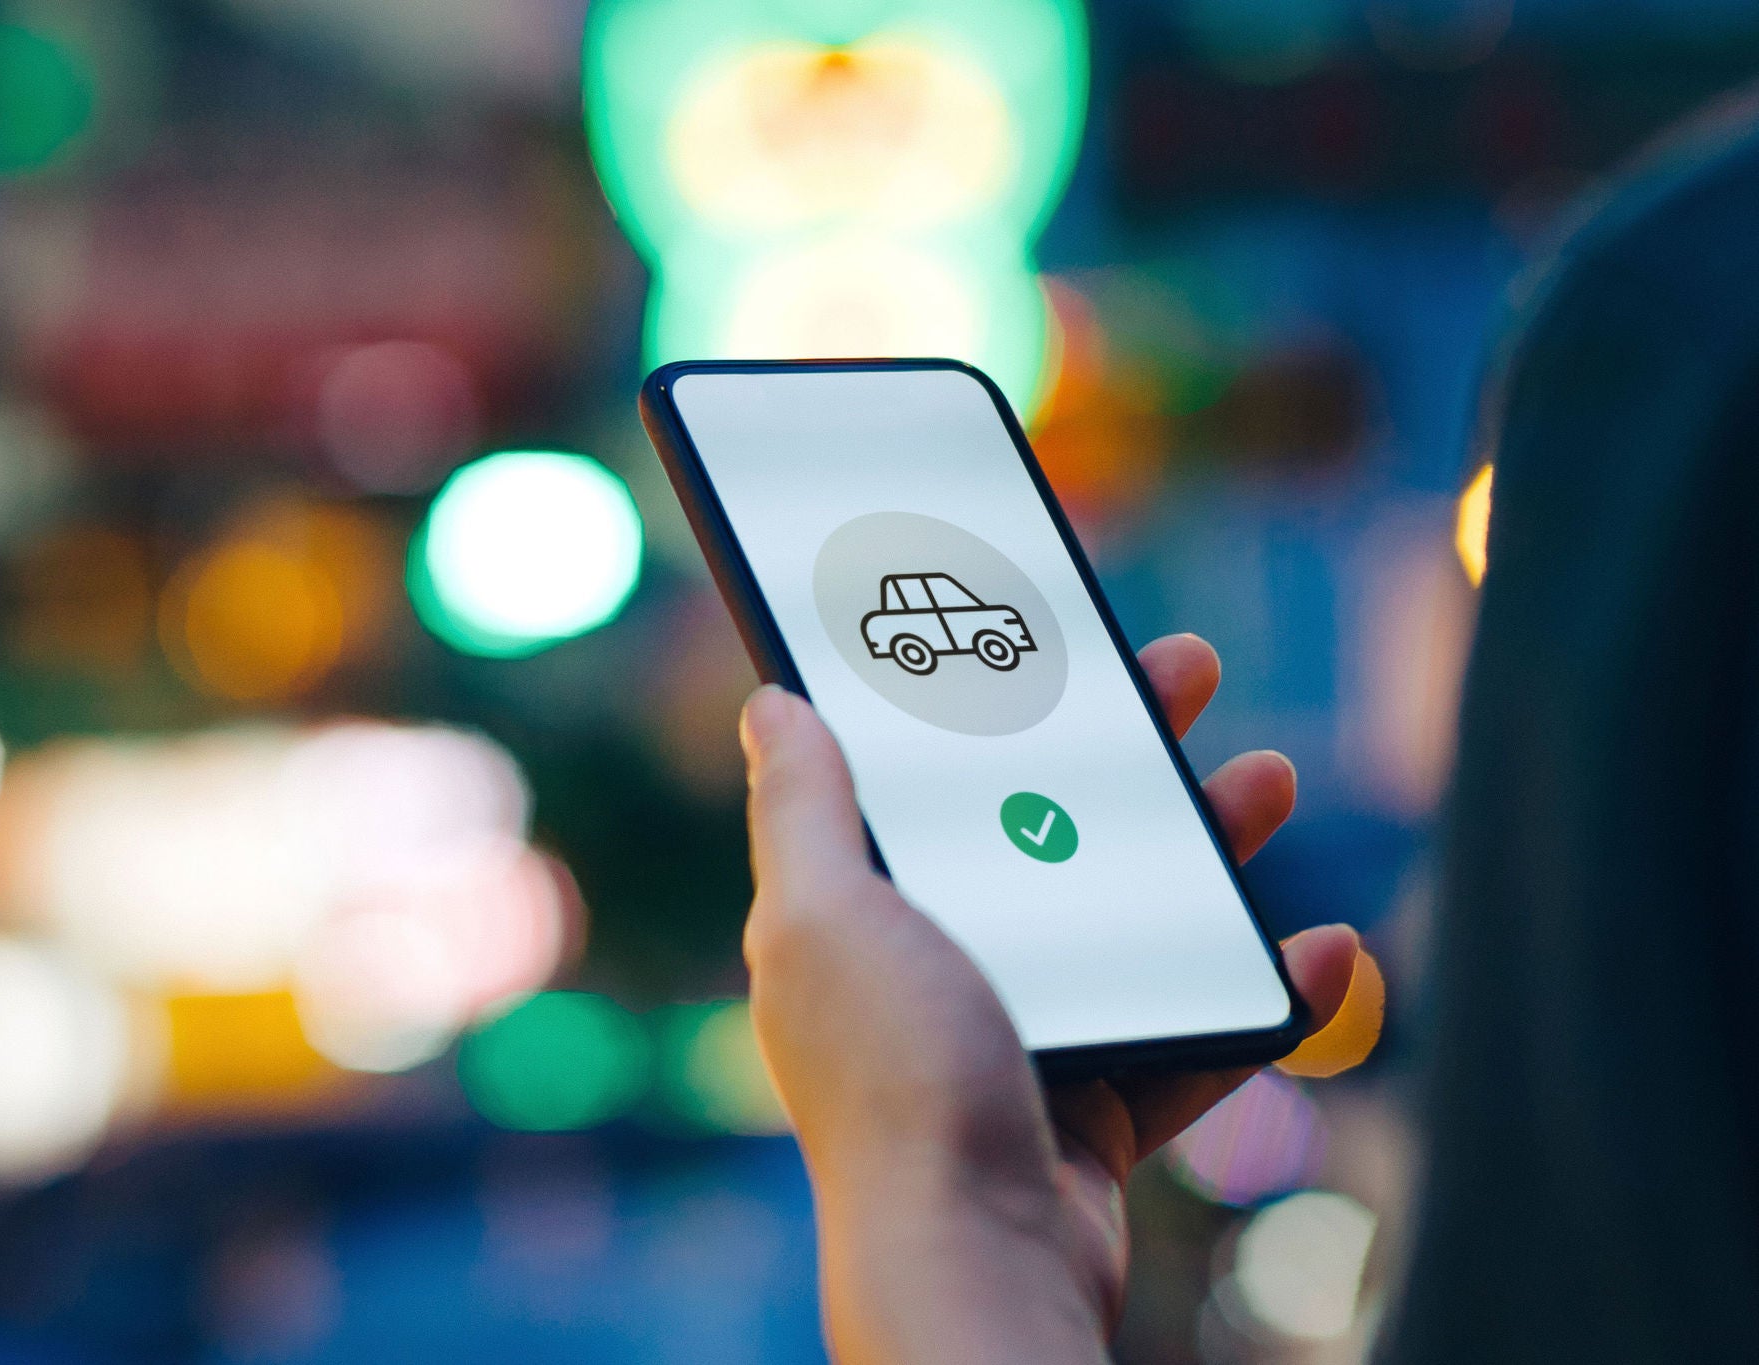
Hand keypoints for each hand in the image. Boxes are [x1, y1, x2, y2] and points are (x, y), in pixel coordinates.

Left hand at [737, 633, 1360, 1364]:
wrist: (978, 1258)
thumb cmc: (898, 1081)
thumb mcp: (828, 918)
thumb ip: (804, 810)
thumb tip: (771, 704)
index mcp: (862, 914)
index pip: (926, 777)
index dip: (983, 699)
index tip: (1046, 631)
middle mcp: (935, 967)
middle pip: (1041, 829)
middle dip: (1119, 748)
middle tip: (1188, 671)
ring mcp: (1020, 1036)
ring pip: (1128, 918)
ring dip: (1204, 849)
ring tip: (1268, 783)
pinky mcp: (1092, 1106)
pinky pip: (1188, 1033)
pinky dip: (1259, 998)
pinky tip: (1320, 952)